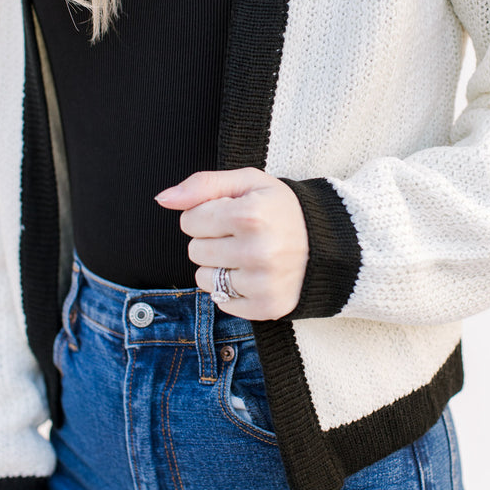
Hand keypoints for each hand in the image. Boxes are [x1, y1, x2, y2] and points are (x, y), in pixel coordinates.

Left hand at [155, 168, 308, 320]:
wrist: (327, 241)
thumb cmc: (280, 208)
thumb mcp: (248, 182)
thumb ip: (203, 184)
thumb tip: (162, 199)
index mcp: (250, 215)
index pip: (189, 221)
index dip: (205, 214)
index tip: (230, 214)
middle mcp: (257, 251)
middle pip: (194, 251)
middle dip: (211, 240)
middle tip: (241, 234)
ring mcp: (263, 283)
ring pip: (203, 279)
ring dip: (218, 266)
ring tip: (247, 254)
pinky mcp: (267, 307)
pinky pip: (221, 302)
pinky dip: (231, 289)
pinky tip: (254, 274)